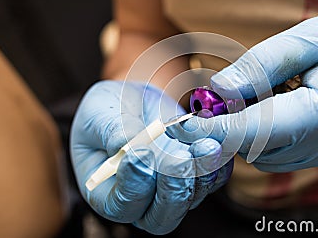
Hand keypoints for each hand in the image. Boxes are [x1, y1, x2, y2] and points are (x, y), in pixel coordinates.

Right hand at [70, 81, 232, 233]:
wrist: (136, 101)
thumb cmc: (108, 110)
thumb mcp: (100, 114)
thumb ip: (112, 132)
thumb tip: (129, 148)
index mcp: (107, 191)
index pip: (121, 206)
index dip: (133, 187)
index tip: (142, 154)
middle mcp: (141, 199)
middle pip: (162, 216)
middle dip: (173, 188)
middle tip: (179, 157)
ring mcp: (171, 189)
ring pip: (192, 198)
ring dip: (201, 173)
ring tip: (205, 145)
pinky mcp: (195, 175)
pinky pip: (213, 178)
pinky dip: (217, 162)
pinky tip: (215, 140)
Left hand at [167, 11, 317, 171]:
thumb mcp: (314, 37)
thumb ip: (263, 64)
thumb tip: (219, 89)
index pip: (255, 132)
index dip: (215, 129)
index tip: (186, 123)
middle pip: (254, 147)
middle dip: (228, 123)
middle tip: (221, 93)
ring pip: (262, 153)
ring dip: (246, 127)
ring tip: (262, 91)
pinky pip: (277, 151)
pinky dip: (263, 132)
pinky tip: (275, 103)